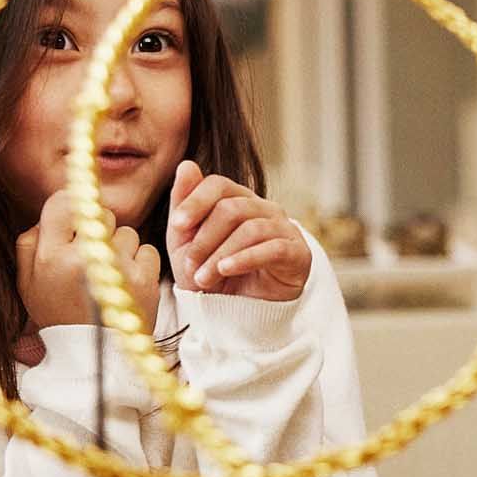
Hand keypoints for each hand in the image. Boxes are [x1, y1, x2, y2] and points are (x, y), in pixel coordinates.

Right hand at [15, 190, 160, 330]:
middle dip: (99, 230)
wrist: (92, 355)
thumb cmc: (59, 315)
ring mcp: (117, 269)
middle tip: (93, 256)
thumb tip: (52, 211)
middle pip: (101, 214)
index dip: (72, 206)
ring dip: (121, 249)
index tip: (77, 218)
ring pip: (126, 232)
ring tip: (108, 275)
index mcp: (50, 256)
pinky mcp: (144, 280)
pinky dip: (140, 263)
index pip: (62, 202)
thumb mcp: (28, 283)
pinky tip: (126, 283)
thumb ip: (30, 242)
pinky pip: (146, 250)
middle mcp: (83, 258)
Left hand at [165, 160, 309, 301]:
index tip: (178, 225)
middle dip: (205, 239)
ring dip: (220, 255)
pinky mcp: (297, 252)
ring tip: (203, 278)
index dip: (196, 202)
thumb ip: (184, 205)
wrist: (240, 311)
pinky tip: (227, 270)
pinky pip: (273, 248)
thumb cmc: (213, 272)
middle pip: (231, 208)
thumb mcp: (186, 243)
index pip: (218, 184)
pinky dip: (245, 258)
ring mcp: (283, 228)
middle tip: (190, 266)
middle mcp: (263, 208)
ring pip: (250, 229)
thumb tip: (186, 164)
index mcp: (237, 200)